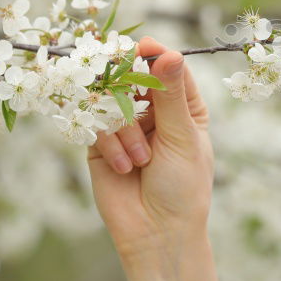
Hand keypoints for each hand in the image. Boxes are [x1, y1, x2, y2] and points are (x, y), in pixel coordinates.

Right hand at [87, 36, 214, 261]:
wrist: (156, 233)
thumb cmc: (182, 186)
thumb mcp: (182, 137)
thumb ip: (170, 95)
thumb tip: (170, 53)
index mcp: (183, 106)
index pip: (169, 68)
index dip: (156, 54)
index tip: (145, 46)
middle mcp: (153, 111)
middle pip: (134, 77)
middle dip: (131, 86)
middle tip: (127, 88)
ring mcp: (125, 125)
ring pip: (113, 100)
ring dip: (127, 129)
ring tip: (142, 159)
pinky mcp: (100, 142)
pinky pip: (97, 124)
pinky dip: (112, 143)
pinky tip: (126, 167)